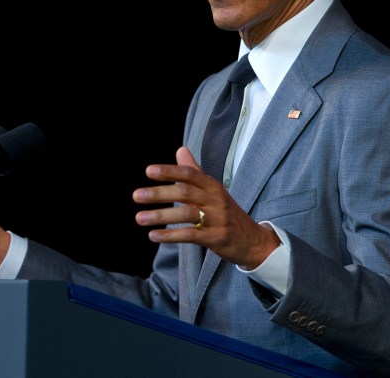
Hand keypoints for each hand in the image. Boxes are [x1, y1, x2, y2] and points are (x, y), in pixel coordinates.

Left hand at [132, 146, 280, 269]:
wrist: (253, 240)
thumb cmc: (227, 213)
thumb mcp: (214, 190)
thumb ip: (195, 171)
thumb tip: (180, 149)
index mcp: (212, 186)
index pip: (189, 174)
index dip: (169, 171)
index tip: (148, 171)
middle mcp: (215, 199)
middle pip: (185, 192)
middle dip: (159, 193)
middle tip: (136, 196)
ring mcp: (217, 219)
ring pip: (186, 214)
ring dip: (160, 216)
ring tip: (139, 218)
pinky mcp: (216, 238)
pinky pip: (190, 235)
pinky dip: (170, 236)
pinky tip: (153, 236)